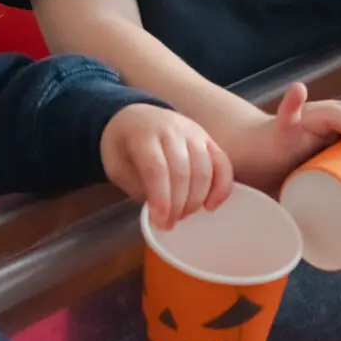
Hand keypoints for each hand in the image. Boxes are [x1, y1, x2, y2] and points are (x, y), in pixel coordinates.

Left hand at [101, 103, 233, 228]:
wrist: (136, 117)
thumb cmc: (123, 146)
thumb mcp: (117, 167)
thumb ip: (137, 187)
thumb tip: (161, 211)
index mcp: (143, 135)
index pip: (157, 169)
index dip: (161, 199)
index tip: (161, 223)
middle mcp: (172, 129)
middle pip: (182, 171)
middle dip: (179, 204)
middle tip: (171, 222)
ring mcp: (194, 132)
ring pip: (204, 169)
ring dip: (197, 199)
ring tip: (184, 215)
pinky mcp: (208, 138)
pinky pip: (222, 163)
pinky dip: (222, 187)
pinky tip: (211, 206)